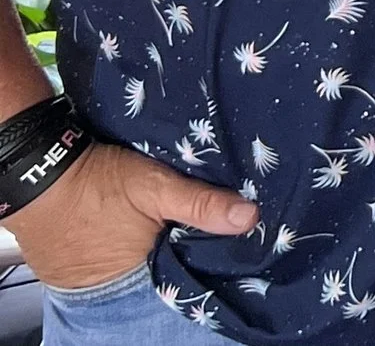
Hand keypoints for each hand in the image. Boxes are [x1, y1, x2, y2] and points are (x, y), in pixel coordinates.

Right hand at [10, 139, 257, 293]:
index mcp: (135, 277)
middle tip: (215, 231)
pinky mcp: (75, 266)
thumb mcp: (155, 187)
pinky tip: (154, 229)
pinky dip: (134, 249)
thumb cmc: (97, 182)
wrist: (37, 174)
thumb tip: (250, 218)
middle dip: (185, 254)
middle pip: (161, 274)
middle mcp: (111, 288)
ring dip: (160, 250)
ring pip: (140, 268)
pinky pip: (116, 262)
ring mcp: (89, 280)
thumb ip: (200, 205)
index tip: (236, 246)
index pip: (182, 280)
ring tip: (189, 228)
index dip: (207, 262)